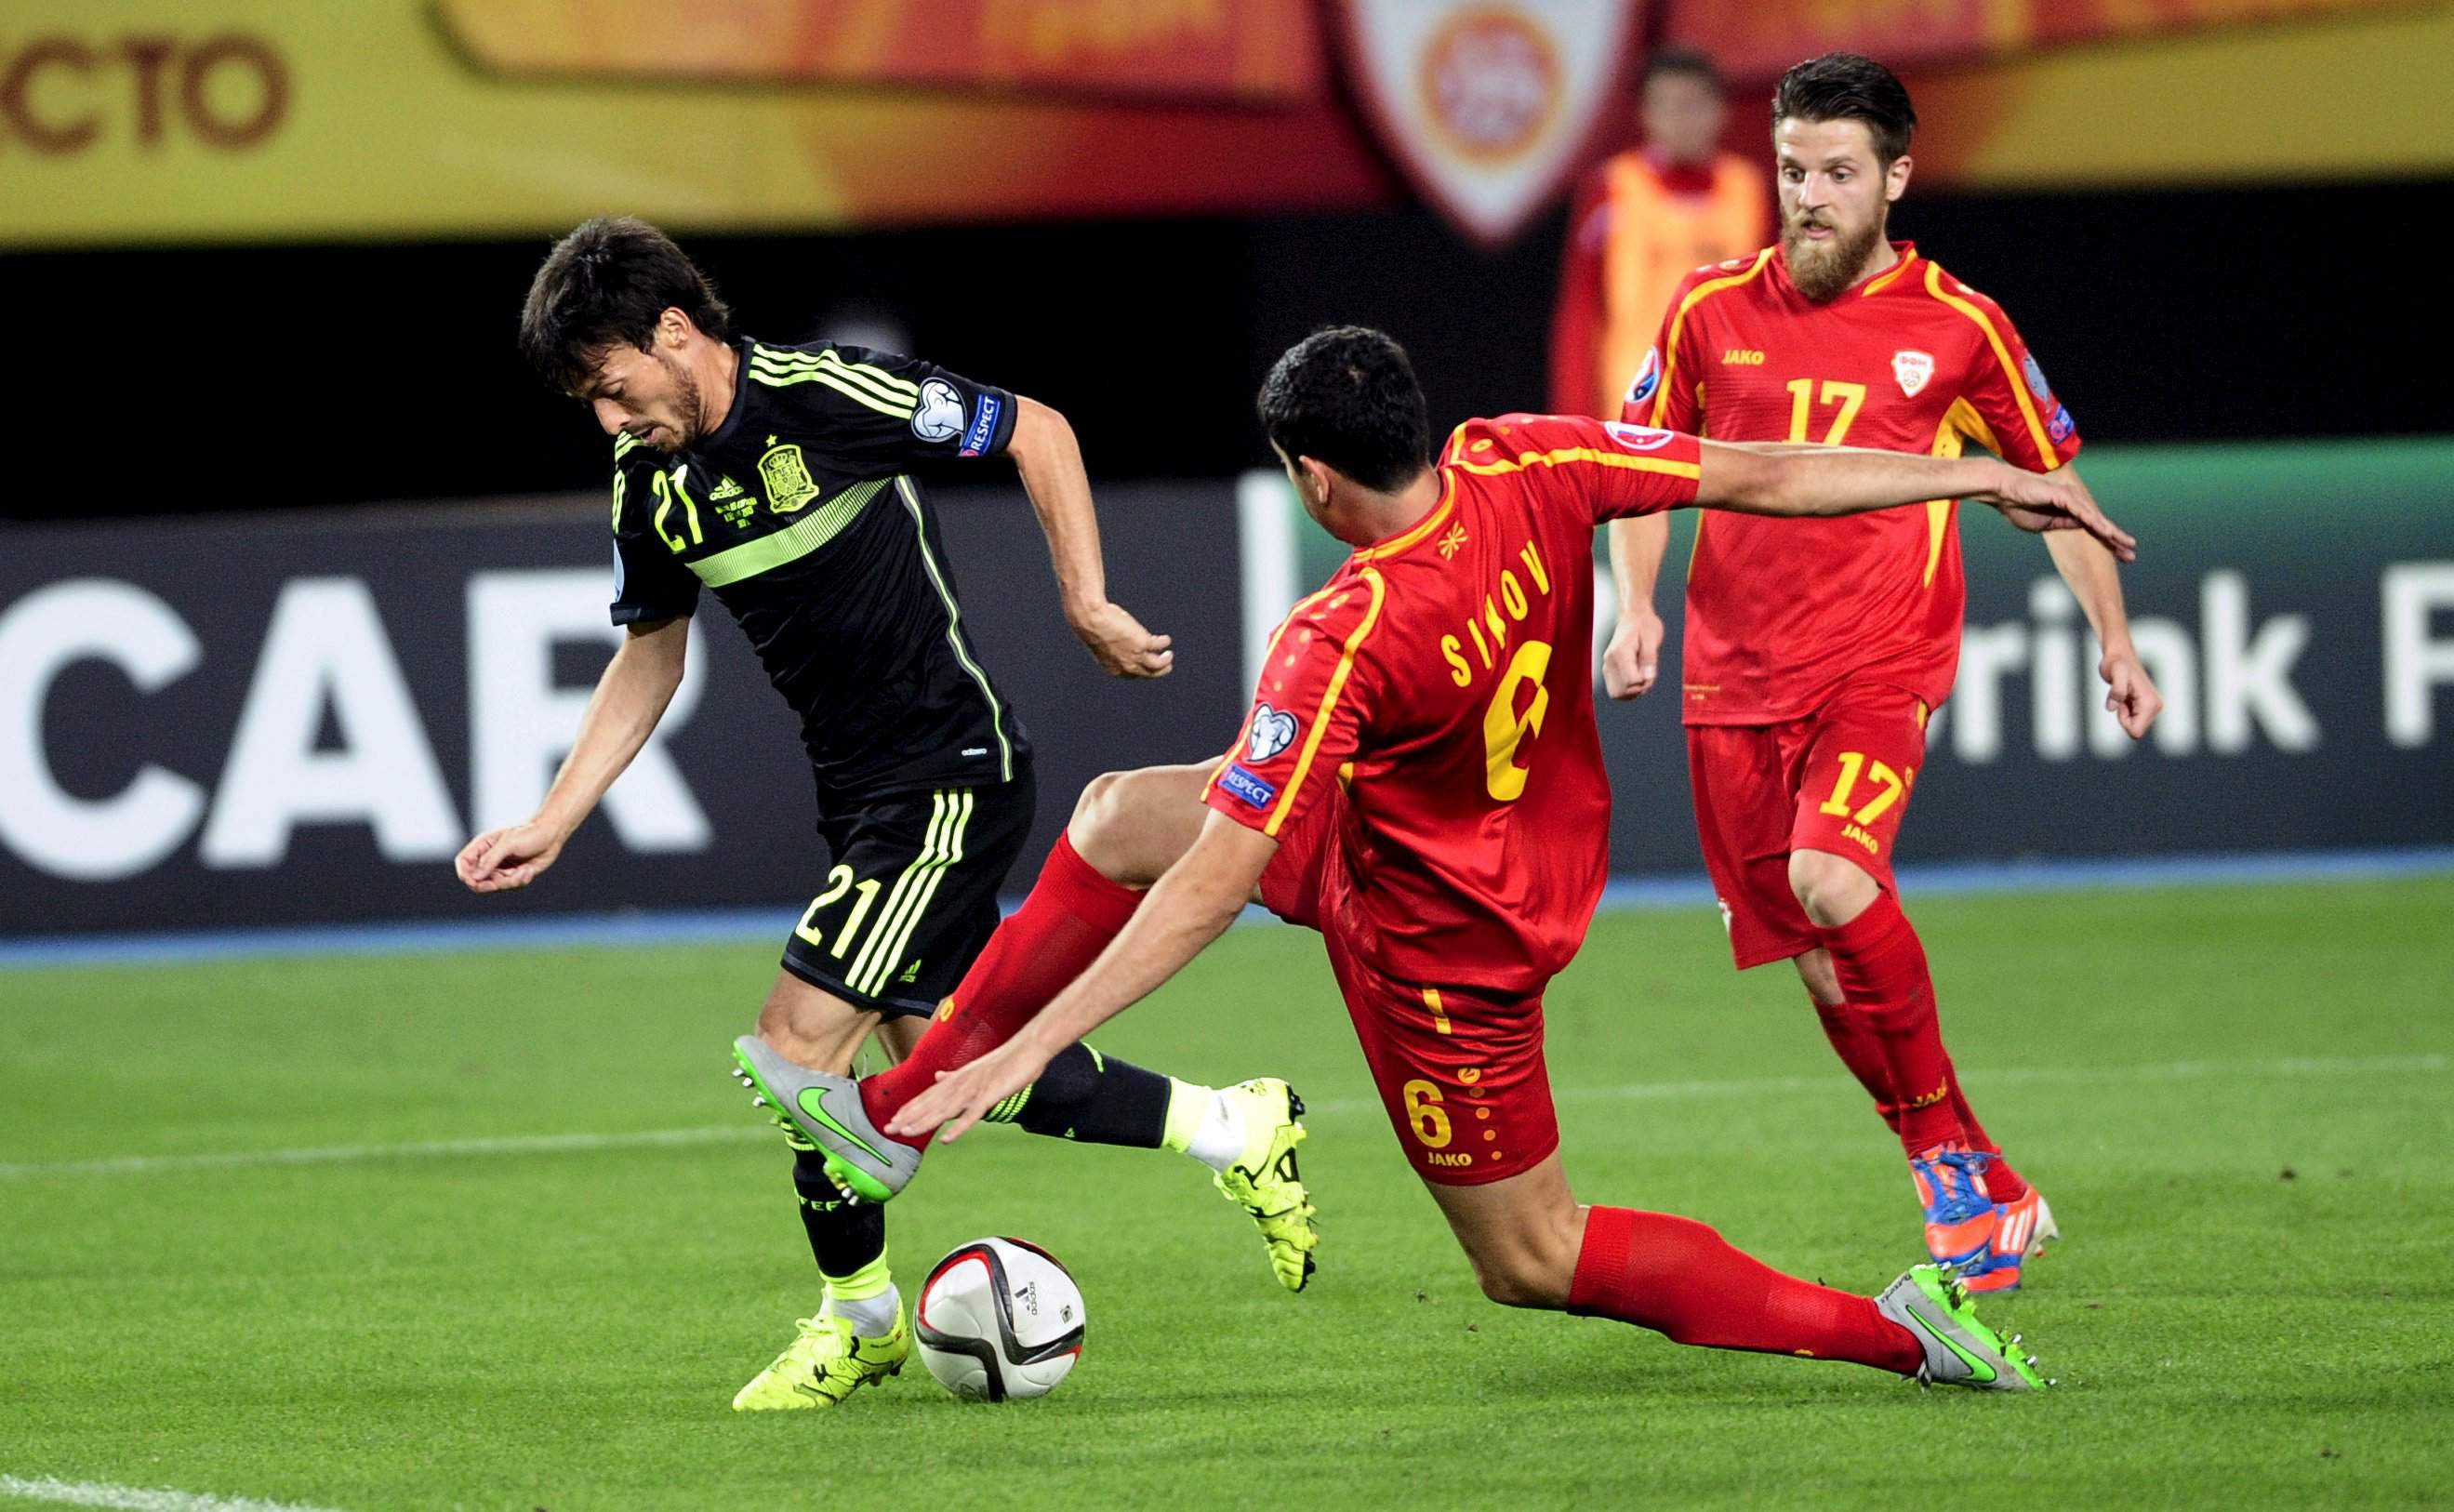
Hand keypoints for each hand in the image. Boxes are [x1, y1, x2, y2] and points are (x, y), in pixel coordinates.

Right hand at [455, 819, 567, 892]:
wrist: (552, 835)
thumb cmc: (529, 834)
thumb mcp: (508, 844)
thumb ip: (490, 859)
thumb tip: (474, 877)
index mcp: (482, 846)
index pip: (463, 863)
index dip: (465, 874)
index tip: (474, 881)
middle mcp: (489, 858)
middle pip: (477, 880)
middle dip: (491, 884)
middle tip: (505, 880)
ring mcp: (501, 867)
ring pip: (495, 886)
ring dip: (511, 882)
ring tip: (525, 870)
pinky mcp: (513, 875)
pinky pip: (510, 886)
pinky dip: (520, 881)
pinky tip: (530, 870)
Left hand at [887, 1035, 1056, 1144]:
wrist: (1029, 1047)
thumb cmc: (1007, 1059)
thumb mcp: (977, 1069)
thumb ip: (956, 1076)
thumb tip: (938, 1077)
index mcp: (958, 1078)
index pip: (929, 1095)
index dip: (911, 1108)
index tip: (894, 1119)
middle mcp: (961, 1083)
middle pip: (931, 1103)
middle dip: (909, 1117)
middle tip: (888, 1129)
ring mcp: (974, 1089)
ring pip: (945, 1109)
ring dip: (924, 1121)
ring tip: (906, 1133)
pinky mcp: (990, 1094)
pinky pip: (972, 1114)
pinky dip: (959, 1127)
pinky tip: (947, 1139)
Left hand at [1068, 600, 1174, 678]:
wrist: (1091, 620)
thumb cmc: (1091, 627)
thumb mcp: (1099, 643)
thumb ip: (1108, 647)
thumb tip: (1112, 640)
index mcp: (1113, 668)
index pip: (1131, 675)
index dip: (1140, 671)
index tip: (1145, 666)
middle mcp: (1125, 666)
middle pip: (1148, 674)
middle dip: (1158, 672)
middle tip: (1166, 667)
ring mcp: (1135, 655)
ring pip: (1157, 665)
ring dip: (1165, 662)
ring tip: (1169, 656)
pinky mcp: (1143, 643)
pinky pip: (1159, 645)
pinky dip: (1164, 642)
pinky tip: (1166, 639)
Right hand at [1601, 607, 1664, 699]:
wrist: (1634, 616)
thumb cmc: (1645, 625)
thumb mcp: (1652, 638)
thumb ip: (1649, 658)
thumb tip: (1647, 678)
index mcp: (1620, 653)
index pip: (1631, 681)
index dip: (1645, 682)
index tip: (1652, 671)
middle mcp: (1609, 661)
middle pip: (1622, 691)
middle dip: (1639, 689)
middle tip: (1648, 675)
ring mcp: (1607, 666)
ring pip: (1616, 694)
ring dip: (1632, 692)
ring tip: (1642, 677)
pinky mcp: (1608, 669)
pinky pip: (1615, 690)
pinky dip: (1627, 690)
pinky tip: (1637, 679)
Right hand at [1976, 465, 2136, 561]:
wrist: (2002, 492)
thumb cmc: (2017, 506)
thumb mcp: (2044, 524)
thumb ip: (2062, 524)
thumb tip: (2079, 526)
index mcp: (2070, 512)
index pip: (2093, 529)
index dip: (2108, 542)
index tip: (2122, 556)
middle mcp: (2075, 503)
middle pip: (2100, 524)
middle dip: (2116, 539)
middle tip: (2131, 554)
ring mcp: (2071, 498)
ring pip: (2095, 518)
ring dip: (2111, 532)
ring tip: (2125, 544)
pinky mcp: (2063, 495)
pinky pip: (2082, 512)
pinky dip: (2095, 522)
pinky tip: (2106, 532)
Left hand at [2099, 645, 2163, 738]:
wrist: (2119, 655)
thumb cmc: (2115, 663)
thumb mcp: (2114, 673)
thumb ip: (2116, 690)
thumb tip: (2112, 708)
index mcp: (2151, 703)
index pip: (2135, 732)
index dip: (2123, 722)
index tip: (2122, 703)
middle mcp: (2156, 707)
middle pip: (2136, 730)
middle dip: (2124, 718)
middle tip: (2122, 699)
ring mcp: (2154, 707)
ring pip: (2135, 726)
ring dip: (2125, 714)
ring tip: (2125, 696)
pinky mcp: (2148, 706)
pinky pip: (2134, 720)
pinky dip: (2126, 711)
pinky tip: (2127, 696)